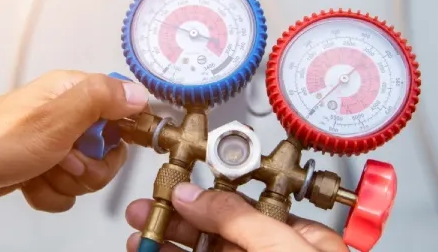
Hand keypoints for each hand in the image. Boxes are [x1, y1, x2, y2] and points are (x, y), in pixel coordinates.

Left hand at [0, 70, 148, 211]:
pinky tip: (30, 182)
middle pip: (111, 148)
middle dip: (92, 167)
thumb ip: (101, 100)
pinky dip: (51, 193)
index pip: (124, 104)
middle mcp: (66, 114)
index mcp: (72, 92)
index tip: (111, 146)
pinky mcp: (42, 165)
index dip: (126, 129)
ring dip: (68, 183)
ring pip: (90, 173)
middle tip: (66, 160)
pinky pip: (67, 189)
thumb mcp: (55, 120)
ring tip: (42, 170)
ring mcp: (54, 141)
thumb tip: (138, 93)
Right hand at [125, 183, 348, 251]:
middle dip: (176, 223)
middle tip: (144, 214)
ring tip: (140, 240)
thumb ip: (237, 218)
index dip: (203, 197)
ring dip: (169, 249)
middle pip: (215, 234)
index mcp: (297, 242)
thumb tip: (194, 194)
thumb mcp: (281, 250)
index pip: (242, 208)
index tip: (171, 191)